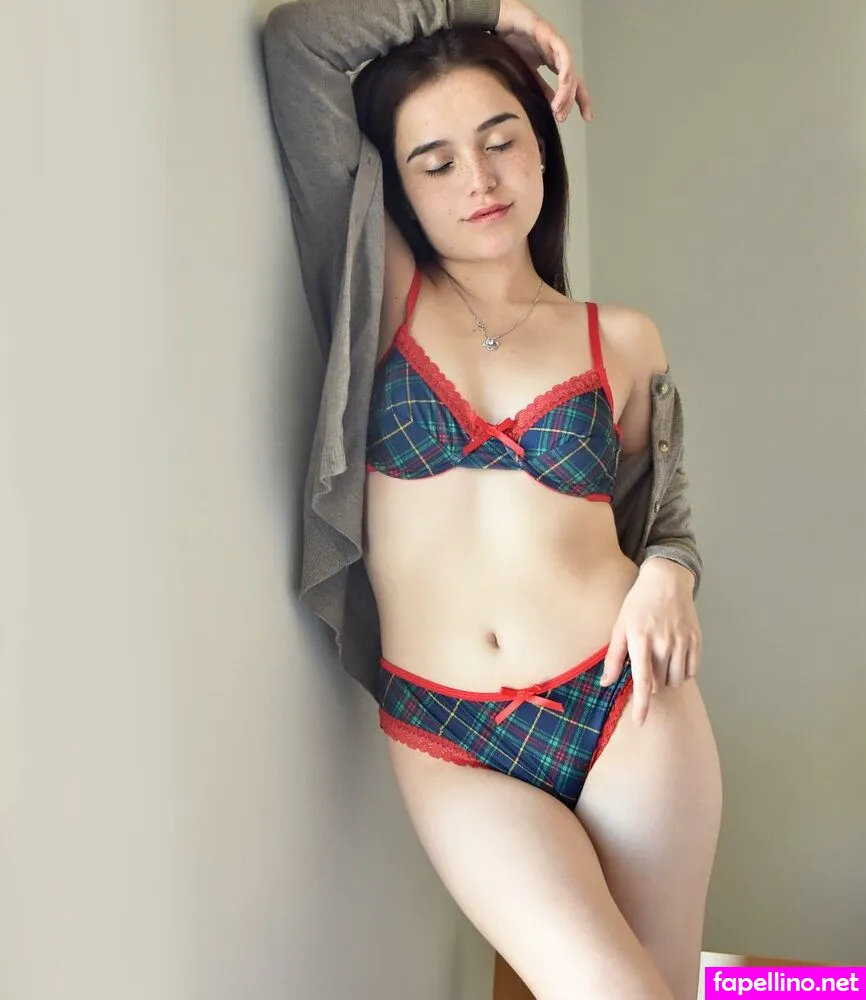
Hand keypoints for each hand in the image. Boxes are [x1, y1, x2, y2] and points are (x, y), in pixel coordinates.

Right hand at [495, 0, 592, 123]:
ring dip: (566, 93)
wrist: (504, 22)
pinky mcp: (553, 37)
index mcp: (555, 64)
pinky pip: (564, 57)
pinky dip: (565, 72)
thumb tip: (552, 104)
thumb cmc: (513, 43)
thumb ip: (541, 86)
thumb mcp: (528, 71)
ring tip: (557, 108)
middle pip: (575, 82)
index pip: (572, 85)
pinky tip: (562, 85)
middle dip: (572, 102)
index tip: (587, 117)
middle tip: (562, 118)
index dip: (581, 101)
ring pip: (570, 73)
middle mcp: (560, 57)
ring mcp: (558, 47)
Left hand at [600, 558, 701, 725]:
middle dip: (651, 681)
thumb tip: (605, 683)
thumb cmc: (638, 604)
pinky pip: (691, 671)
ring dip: (666, 678)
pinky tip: (674, 657)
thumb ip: (614, 657)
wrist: (666, 581)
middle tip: (646, 661)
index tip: (639, 721)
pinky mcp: (696, 640)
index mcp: (641, 640)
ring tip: (660, 659)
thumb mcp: (620, 626)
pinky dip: (682, 671)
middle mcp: (664, 643)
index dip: (641, 704)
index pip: (643, 680)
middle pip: (659, 683)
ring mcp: (683, 641)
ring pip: (676, 680)